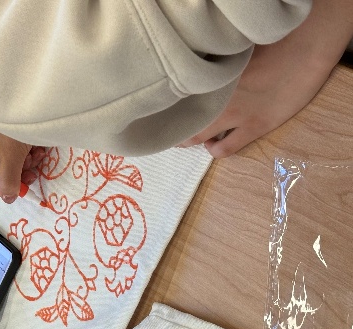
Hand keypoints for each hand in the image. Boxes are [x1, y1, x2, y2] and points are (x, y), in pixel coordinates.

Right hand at [0, 118, 45, 202]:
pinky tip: (35, 150)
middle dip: (12, 179)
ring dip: (22, 169)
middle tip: (30, 177)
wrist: (27, 97)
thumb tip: (9, 199)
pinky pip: (12, 160)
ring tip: (35, 158)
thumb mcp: (11, 153)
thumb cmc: (11, 123)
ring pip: (5, 171)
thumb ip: (9, 179)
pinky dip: (24, 158)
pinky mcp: (3, 143)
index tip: (12, 189)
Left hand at [180, 0, 352, 157]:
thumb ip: (209, 67)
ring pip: (198, 137)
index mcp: (207, 80)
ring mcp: (234, 115)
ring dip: (190, 140)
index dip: (167, 108)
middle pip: (183, 120)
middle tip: (170, 129)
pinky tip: (214, 145)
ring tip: (188, 139)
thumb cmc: (268, 42)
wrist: (303, 47)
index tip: (162, 111)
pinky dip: (215, 150)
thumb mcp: (228, 53)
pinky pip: (225, 149)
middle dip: (174, 127)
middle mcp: (216, 99)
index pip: (176, 99)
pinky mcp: (254, 127)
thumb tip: (193, 72)